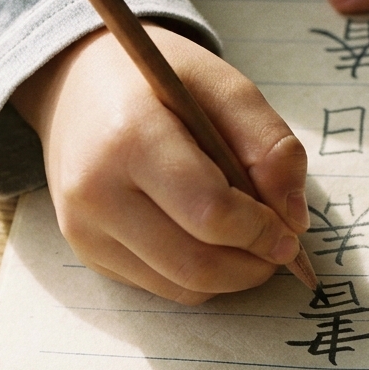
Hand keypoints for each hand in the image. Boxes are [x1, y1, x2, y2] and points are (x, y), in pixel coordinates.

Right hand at [11, 24, 309, 304]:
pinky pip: (159, 287)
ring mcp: (83, 228)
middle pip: (195, 264)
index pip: (209, 212)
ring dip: (230, 277)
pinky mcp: (85, 252)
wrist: (75, 86)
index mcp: (130, 136)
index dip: (261, 230)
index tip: (290, 231)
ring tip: (247, 242)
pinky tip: (205, 239)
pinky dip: (196, 275)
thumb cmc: (156, 82)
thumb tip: (293, 219)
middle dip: (252, 266)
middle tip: (278, 248)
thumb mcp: (223, 86)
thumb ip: (269, 144)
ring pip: (180, 287)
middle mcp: (95, 190)